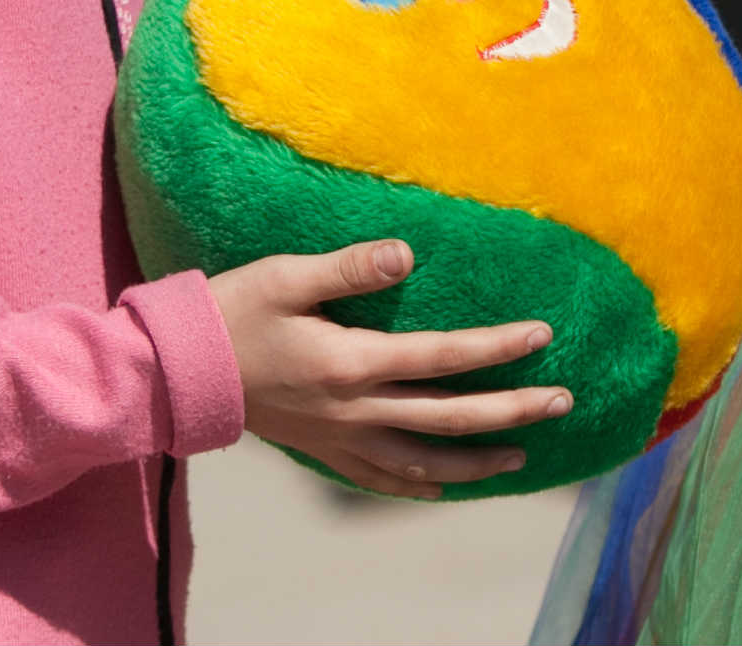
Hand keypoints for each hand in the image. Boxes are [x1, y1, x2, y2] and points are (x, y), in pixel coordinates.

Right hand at [209, 239, 568, 501]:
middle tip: (563, 401)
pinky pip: (381, 479)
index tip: (543, 335)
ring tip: (522, 455)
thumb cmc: (232, 312)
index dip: (496, 348)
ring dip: (477, 461)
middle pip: (449, 419)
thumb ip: (349, 268)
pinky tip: (444, 487)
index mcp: (352, 364)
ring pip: (423, 463)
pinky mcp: (322, 450)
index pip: (443, 358)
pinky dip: (420, 486)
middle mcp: (354, 411)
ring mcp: (339, 438)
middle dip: (511, 411)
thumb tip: (407, 253)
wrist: (178, 373)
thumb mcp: (286, 276)